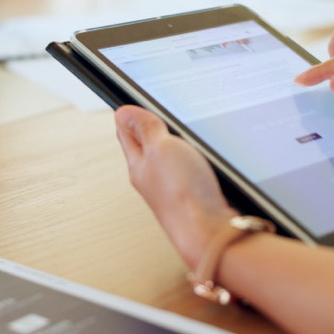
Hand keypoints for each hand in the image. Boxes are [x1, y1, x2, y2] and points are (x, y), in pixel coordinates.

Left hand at [115, 106, 237, 269]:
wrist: (210, 233)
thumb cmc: (183, 196)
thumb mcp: (160, 148)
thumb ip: (145, 129)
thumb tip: (123, 113)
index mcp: (138, 165)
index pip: (127, 134)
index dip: (129, 115)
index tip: (132, 101)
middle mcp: (152, 179)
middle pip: (148, 146)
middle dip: (151, 128)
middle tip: (153, 111)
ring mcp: (173, 189)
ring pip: (169, 160)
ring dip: (174, 145)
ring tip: (177, 130)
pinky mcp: (193, 197)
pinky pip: (188, 172)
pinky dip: (192, 161)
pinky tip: (201, 159)